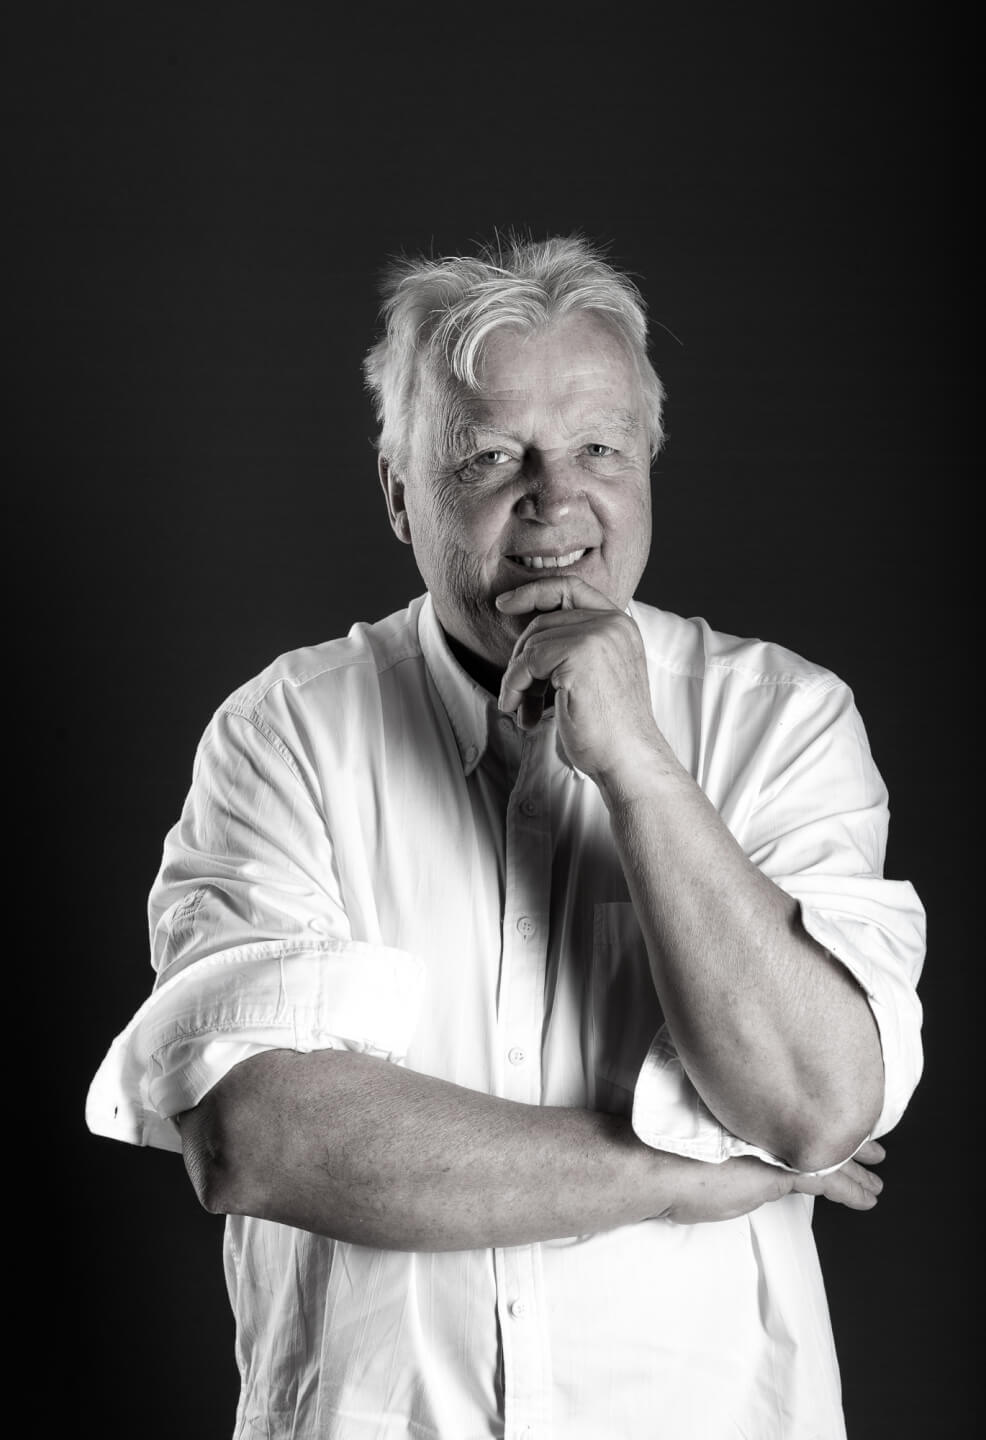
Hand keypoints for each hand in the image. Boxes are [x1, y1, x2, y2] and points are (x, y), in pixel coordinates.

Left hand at [495, 577, 663, 783]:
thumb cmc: (609, 729)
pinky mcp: (580, 655)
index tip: (503, 604)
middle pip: (543, 621)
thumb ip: (572, 648)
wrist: (629, 759)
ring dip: (517, 679)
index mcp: (620, 625)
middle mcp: (612, 624)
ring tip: (523, 709)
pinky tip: (523, 713)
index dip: (534, 591)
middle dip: (522, 658)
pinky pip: (528, 662)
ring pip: (532, 643)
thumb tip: (525, 640)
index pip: (570, 588)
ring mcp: (598, 636)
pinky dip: (515, 687)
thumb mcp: (595, 675)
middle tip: (519, 695)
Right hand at [660, 1140, 884, 1224]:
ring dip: (855, 1166)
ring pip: (826, 1155)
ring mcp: (769, 1147)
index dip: (818, 1121)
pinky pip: (825, 1181)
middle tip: (874, 1145)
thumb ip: (723, 1141)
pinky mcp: (777, 1174)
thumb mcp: (698, 1141)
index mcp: (746, 1122)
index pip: (794, 1120)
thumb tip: (729, 1154)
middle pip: (814, 1132)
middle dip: (846, 1140)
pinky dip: (849, 1190)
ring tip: (877, 1175)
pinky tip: (866, 1199)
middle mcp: (762, 1128)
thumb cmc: (663, 1156)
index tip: (835, 1118)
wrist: (652, 1166)